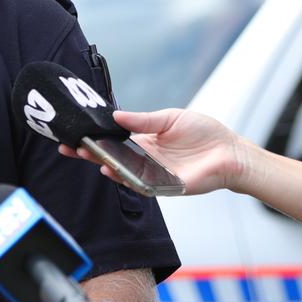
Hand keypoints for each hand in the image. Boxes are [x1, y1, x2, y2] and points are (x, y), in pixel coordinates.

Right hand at [56, 109, 247, 194]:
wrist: (230, 152)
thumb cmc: (204, 133)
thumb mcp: (169, 118)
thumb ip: (143, 120)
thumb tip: (116, 114)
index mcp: (144, 141)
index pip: (113, 141)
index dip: (94, 138)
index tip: (75, 132)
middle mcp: (145, 160)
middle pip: (111, 158)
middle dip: (89, 153)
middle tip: (70, 146)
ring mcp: (153, 174)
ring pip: (121, 172)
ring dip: (102, 164)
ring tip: (86, 154)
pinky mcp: (163, 186)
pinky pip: (139, 184)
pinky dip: (124, 178)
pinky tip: (111, 169)